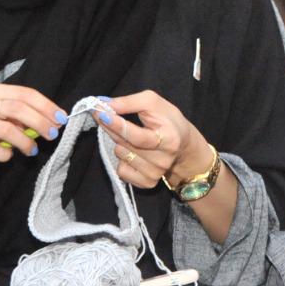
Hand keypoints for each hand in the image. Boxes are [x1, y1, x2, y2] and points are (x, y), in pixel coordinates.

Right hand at [0, 84, 66, 174]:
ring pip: (6, 130)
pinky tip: (8, 155)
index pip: (24, 93)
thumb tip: (57, 120)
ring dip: (26, 142)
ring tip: (33, 150)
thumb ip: (30, 116)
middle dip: (39, 122)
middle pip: (16, 108)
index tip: (61, 118)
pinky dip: (6, 154)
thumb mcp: (14, 120)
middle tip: (53, 134)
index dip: (45, 106)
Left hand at [94, 90, 208, 188]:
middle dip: (110, 127)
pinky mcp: (148, 183)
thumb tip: (103, 105)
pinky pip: (122, 171)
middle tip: (101, 114)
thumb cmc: (167, 120)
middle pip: (126, 144)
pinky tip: (132, 152)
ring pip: (121, 156)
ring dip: (118, 142)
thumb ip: (129, 102)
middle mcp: (163, 160)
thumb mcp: (153, 103)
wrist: (183, 146)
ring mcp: (156, 173)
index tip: (101, 113)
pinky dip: (122, 160)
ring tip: (129, 136)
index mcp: (169, 139)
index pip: (137, 136)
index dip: (117, 125)